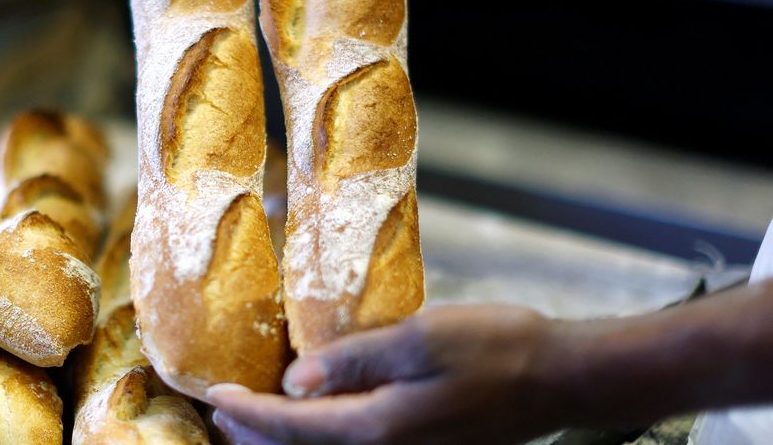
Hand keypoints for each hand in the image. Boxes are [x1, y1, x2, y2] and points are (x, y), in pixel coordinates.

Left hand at [207, 305, 571, 444]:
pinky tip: (315, 420)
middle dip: (258, 435)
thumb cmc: (495, 349)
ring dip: (285, 441)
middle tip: (221, 414)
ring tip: (251, 424)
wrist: (559, 378)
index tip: (213, 396)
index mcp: (378, 427)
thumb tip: (294, 380)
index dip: (248, 413)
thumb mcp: (420, 338)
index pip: (293, 425)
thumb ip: (354, 359)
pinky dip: (320, 440)